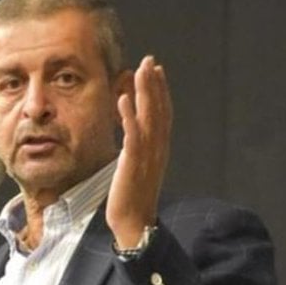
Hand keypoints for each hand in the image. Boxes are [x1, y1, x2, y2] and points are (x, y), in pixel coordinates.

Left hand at [107, 55, 172, 248]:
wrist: (134, 223)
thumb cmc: (134, 197)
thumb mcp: (139, 168)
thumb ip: (140, 149)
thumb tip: (135, 133)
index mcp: (160, 149)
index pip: (164, 114)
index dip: (161, 91)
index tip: (157, 71)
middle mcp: (158, 149)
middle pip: (159, 110)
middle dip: (154, 84)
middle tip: (150, 60)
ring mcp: (147, 156)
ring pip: (148, 118)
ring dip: (144, 93)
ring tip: (139, 70)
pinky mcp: (133, 164)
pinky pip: (131, 136)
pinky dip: (128, 117)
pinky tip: (121, 100)